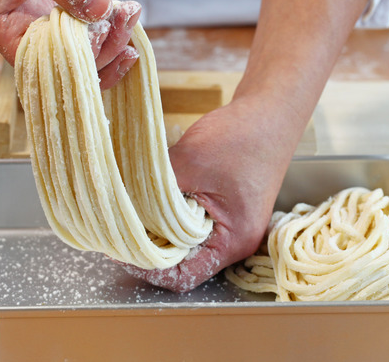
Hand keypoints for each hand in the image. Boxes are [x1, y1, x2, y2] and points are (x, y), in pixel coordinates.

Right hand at [0, 0, 139, 87]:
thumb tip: (100, 9)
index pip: (39, 62)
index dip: (73, 58)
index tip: (103, 34)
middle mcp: (15, 30)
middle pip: (62, 63)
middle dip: (98, 49)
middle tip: (126, 21)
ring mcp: (34, 20)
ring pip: (75, 50)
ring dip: (106, 40)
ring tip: (130, 17)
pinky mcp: (51, 8)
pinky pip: (79, 29)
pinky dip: (102, 26)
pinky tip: (123, 18)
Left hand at [122, 94, 296, 291]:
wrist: (270, 112)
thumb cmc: (242, 137)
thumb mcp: (191, 161)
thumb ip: (155, 189)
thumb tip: (120, 202)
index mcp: (232, 242)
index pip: (183, 277)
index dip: (148, 267)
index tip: (121, 249)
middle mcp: (231, 241)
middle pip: (180, 262)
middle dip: (148, 247)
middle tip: (118, 228)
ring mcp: (226, 225)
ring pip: (180, 240)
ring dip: (155, 228)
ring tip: (129, 212)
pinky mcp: (219, 209)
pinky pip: (185, 222)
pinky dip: (165, 213)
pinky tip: (146, 197)